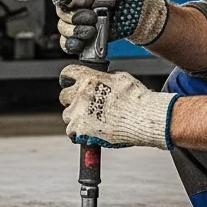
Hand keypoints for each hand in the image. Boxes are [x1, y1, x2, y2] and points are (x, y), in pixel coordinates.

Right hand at [56, 0, 168, 55]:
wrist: (144, 16)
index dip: (64, 0)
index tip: (72, 3)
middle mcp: (79, 9)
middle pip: (62, 14)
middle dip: (73, 17)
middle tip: (90, 16)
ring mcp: (81, 25)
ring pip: (63, 29)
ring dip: (74, 31)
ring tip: (91, 29)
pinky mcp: (86, 39)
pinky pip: (68, 44)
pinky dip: (71, 44)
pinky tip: (80, 42)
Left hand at [58, 65, 175, 148]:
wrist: (142, 117)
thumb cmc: (136, 98)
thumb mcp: (121, 78)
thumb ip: (105, 78)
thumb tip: (101, 79)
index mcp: (90, 79)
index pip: (68, 73)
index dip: (68, 78)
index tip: (69, 82)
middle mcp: (81, 94)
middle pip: (64, 96)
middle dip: (71, 100)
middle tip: (82, 105)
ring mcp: (79, 113)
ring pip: (67, 114)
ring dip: (75, 116)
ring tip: (89, 120)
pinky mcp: (80, 130)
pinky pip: (71, 131)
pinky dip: (78, 132)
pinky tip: (89, 131)